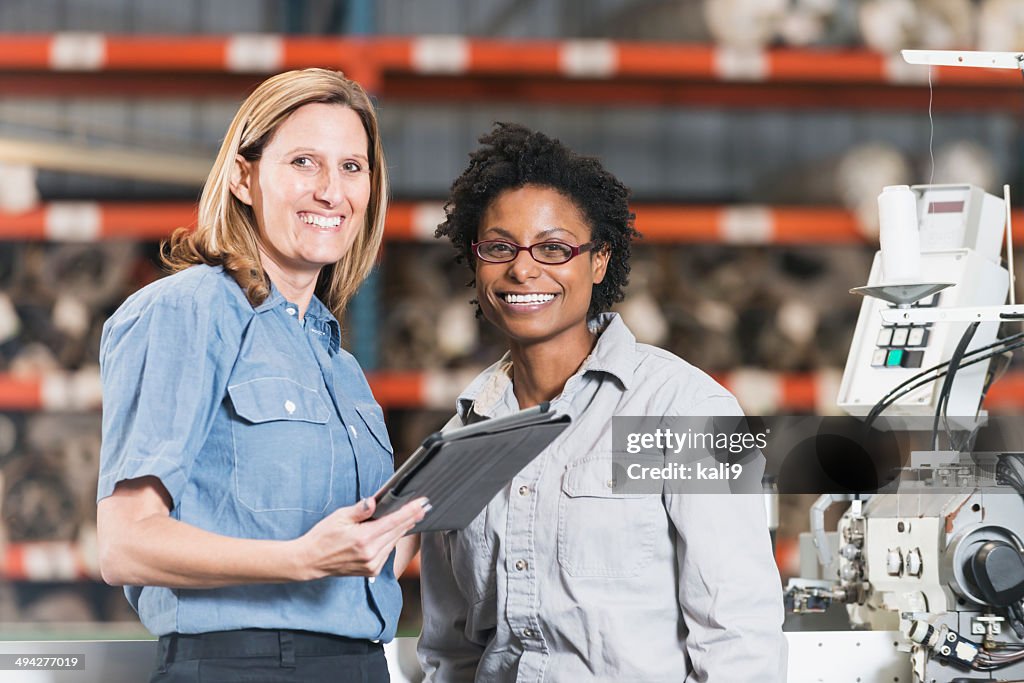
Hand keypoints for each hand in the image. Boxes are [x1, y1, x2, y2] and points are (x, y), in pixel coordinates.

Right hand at [296, 496, 428, 578]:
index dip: (410, 512)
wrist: (311, 561)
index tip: (422, 504)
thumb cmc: (323, 537)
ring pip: (394, 542)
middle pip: (398, 532)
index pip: (394, 522)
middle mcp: (370, 553)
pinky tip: (394, 531)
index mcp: (364, 539)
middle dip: (411, 518)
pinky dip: (392, 541)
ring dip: (403, 529)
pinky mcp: (371, 571)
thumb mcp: (339, 517)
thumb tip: (373, 502)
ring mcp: (372, 564)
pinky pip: (387, 552)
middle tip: (423, 507)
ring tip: (412, 516)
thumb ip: (360, 510)